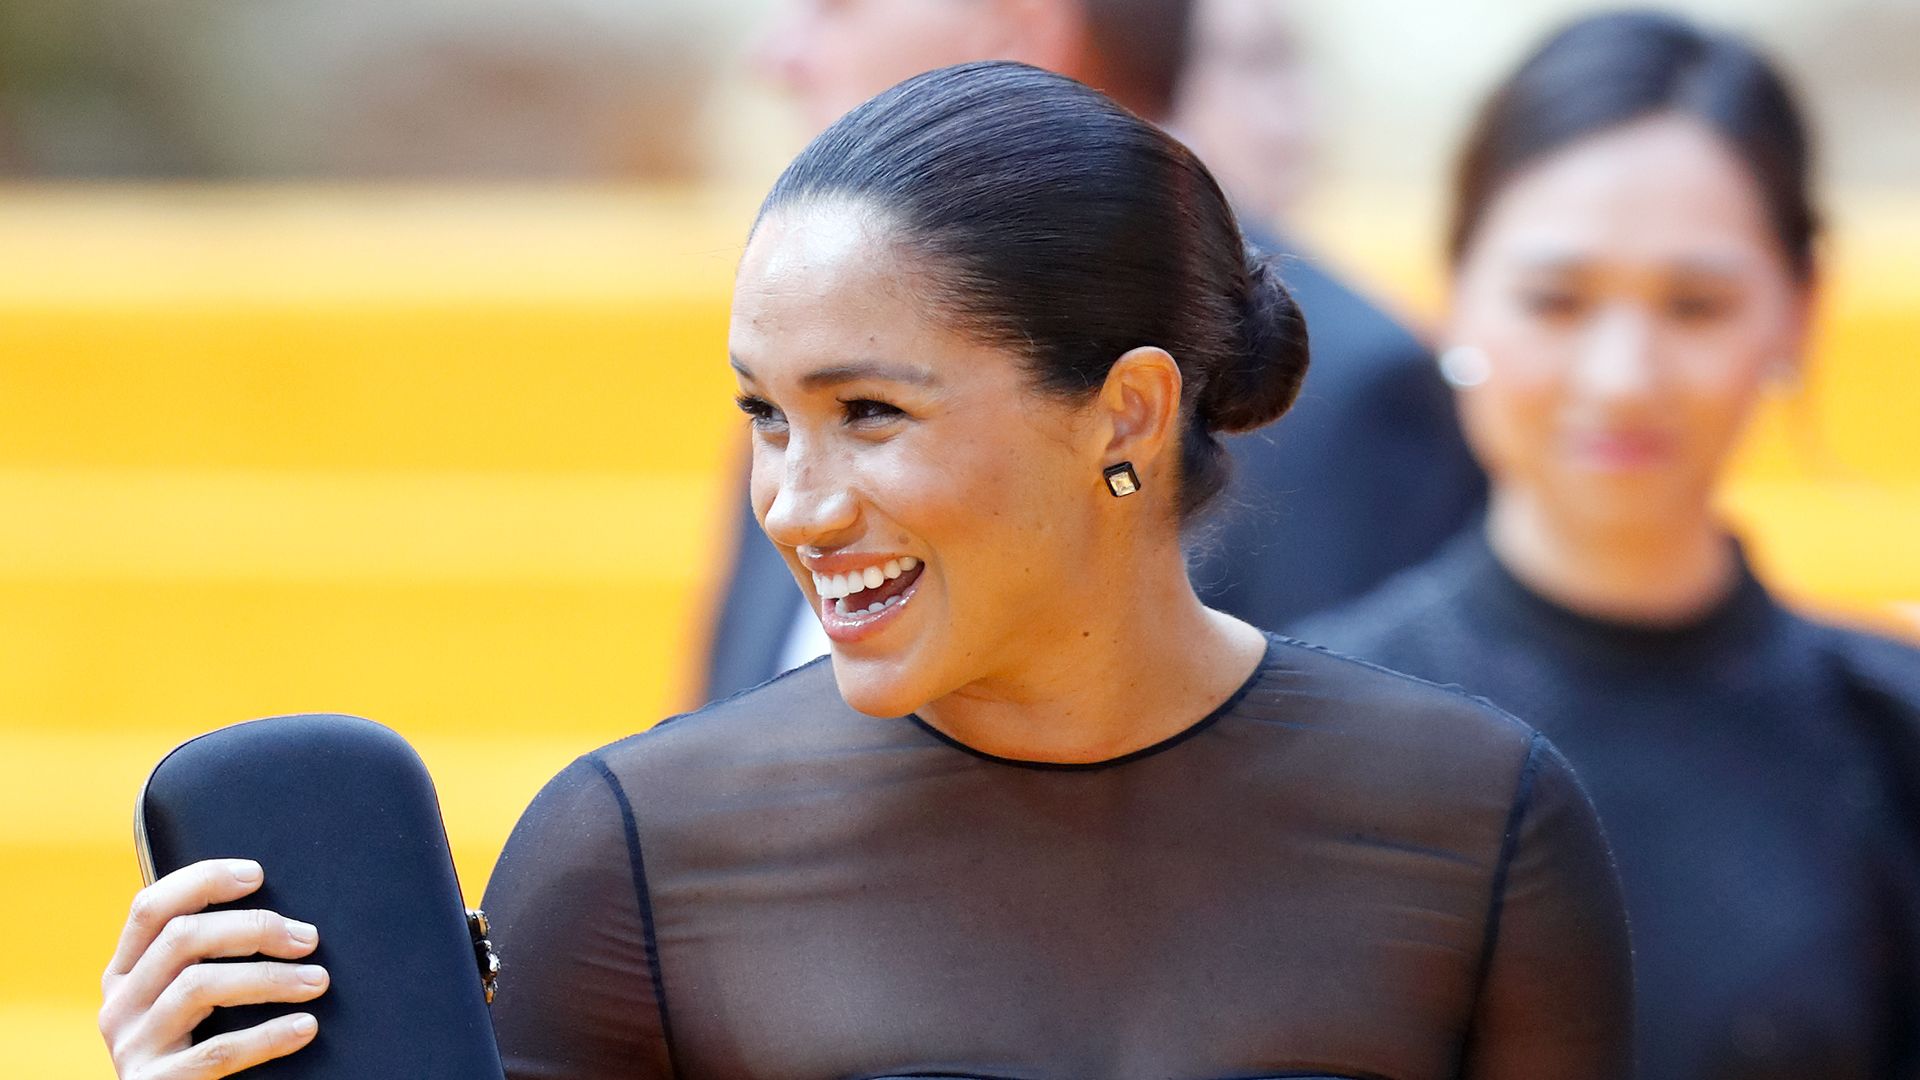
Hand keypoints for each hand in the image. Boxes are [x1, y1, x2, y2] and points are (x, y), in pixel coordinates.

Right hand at [99, 859, 328, 1078]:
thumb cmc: (194, 1048)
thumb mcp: (183, 1001)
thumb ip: (202, 960)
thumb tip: (278, 918)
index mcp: (124, 974)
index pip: (150, 908)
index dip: (202, 881)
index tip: (257, 874)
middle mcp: (119, 1005)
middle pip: (181, 938)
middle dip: (254, 928)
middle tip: (307, 938)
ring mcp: (132, 1046)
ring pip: (200, 986)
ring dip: (271, 977)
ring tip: (317, 981)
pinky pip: (217, 1050)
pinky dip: (269, 1035)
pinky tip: (305, 1026)